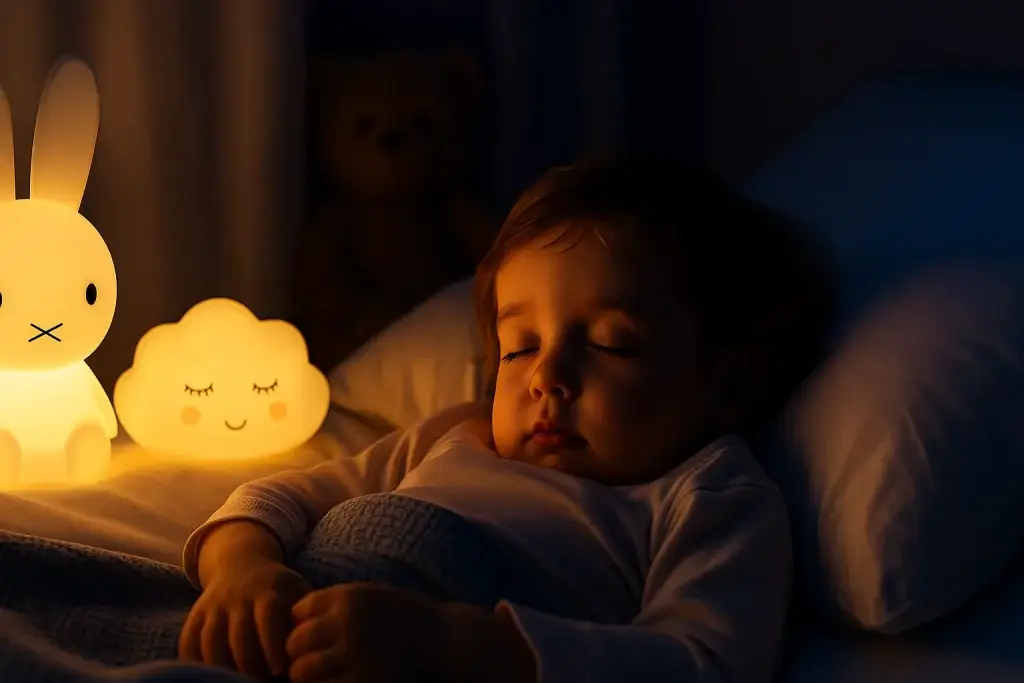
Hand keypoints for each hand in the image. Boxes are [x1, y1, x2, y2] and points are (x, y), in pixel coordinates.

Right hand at [179, 558, 310, 679]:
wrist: (240, 563)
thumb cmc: (278, 588)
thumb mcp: (296, 590)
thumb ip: (305, 615)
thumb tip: (315, 645)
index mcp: (267, 591)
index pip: (268, 615)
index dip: (272, 643)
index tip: (279, 669)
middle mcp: (237, 597)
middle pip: (239, 634)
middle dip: (249, 664)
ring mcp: (213, 605)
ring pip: (210, 639)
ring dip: (221, 666)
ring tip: (234, 682)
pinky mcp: (195, 614)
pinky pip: (188, 639)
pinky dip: (193, 660)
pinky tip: (206, 676)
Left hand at [285, 582, 444, 682]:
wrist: (445, 639)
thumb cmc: (407, 616)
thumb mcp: (372, 595)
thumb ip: (338, 603)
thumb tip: (298, 618)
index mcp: (347, 597)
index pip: (298, 610)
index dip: (303, 624)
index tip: (316, 635)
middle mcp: (345, 623)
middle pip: (295, 642)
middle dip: (300, 652)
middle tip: (313, 660)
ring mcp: (352, 654)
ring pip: (302, 671)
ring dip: (308, 675)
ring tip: (325, 675)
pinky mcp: (361, 681)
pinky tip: (341, 681)